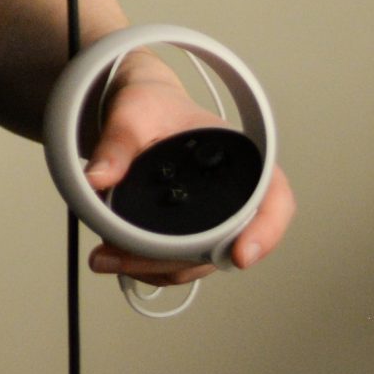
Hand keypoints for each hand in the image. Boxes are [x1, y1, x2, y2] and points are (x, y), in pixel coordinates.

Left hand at [83, 65, 295, 283]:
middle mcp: (235, 196)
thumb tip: (97, 178)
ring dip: (157, 269)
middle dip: (178, 261)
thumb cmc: (150, 104)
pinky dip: (150, 266)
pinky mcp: (188, 232)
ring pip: (199, 261)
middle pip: (227, 244)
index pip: (275, 199)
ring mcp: (213, 219)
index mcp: (242, 160)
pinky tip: (117, 256)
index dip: (267, 230)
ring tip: (109, 257)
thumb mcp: (133, 112)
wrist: (139, 107)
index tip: (242, 255)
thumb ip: (117, 142)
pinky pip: (179, 261)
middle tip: (127, 259)